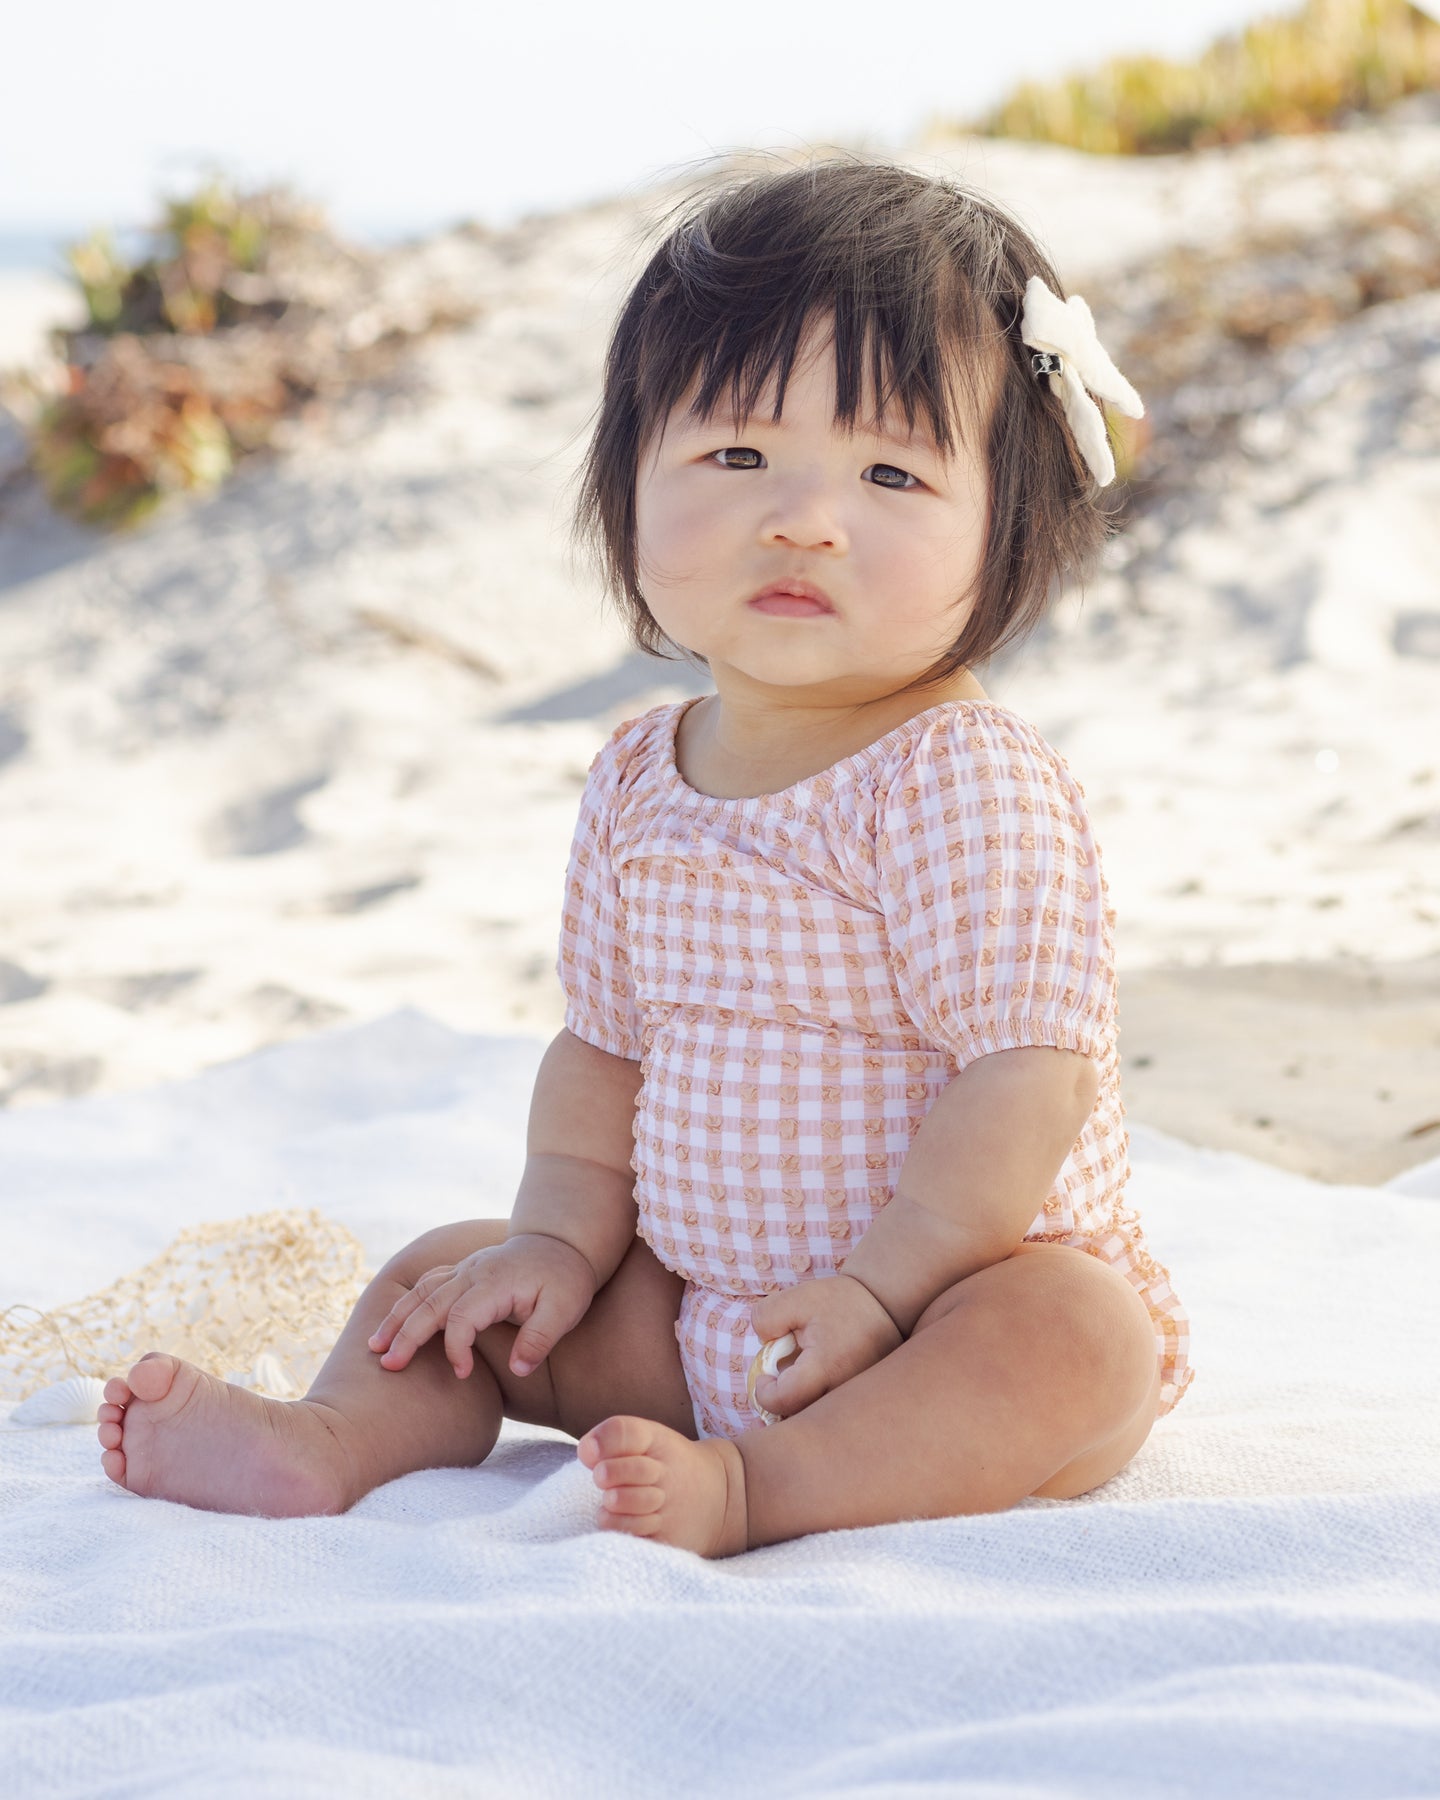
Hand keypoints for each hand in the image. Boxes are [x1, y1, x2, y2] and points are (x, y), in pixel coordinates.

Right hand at [367, 1233, 597, 1379]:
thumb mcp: (565, 1309)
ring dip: (397, 1317)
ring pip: (422, 1291)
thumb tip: (518, 1370)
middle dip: (406, 1334)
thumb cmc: (567, 1279)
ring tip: (375, 1345)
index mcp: (495, 1282)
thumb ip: (540, 1339)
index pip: (461, 1317)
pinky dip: (408, 1302)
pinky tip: (396, 1321)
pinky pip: (429, 1283)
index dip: (455, 1348)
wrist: (565, 1243)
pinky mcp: (464, 1271)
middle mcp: (473, 1272)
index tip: (462, 1374)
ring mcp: (466, 1269)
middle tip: (387, 1365)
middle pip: (430, 1303)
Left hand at [748, 1274, 903, 1419]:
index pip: (785, 1401)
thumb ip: (768, 1317)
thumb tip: (762, 1345)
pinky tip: (818, 1386)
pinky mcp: (867, 1407)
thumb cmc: (839, 1302)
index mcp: (828, 1367)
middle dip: (782, 1406)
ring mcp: (859, 1403)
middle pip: (801, 1422)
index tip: (765, 1376)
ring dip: (801, 1409)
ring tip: (802, 1381)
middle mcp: (847, 1393)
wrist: (886, 1306)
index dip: (764, 1393)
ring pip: (819, 1425)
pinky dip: (819, 1409)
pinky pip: (835, 1420)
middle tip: (782, 1381)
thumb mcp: (798, 1298)